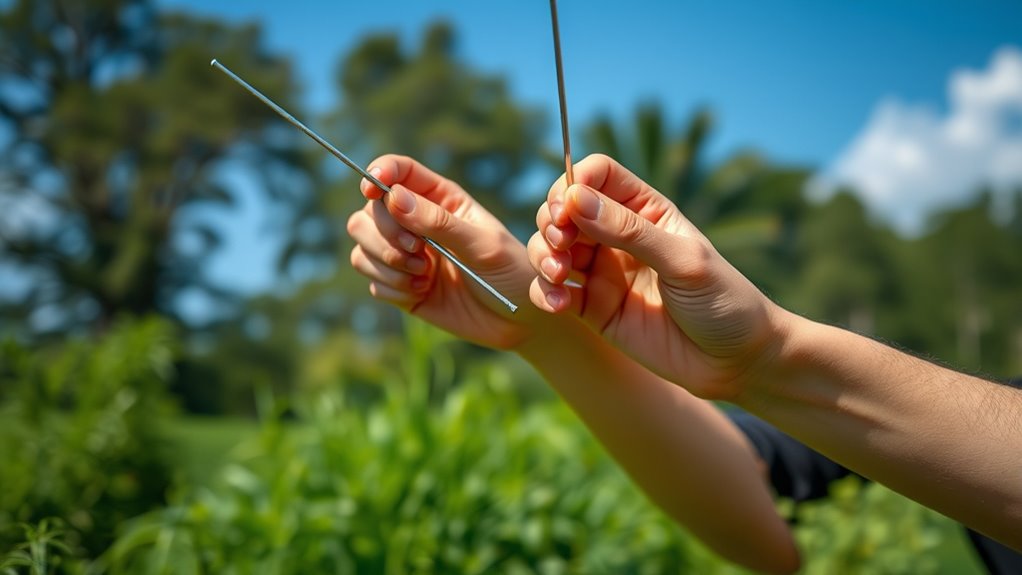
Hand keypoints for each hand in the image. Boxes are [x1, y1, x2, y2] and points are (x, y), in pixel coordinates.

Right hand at [347, 154, 552, 349]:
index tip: (372, 188)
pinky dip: (392, 288)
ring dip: (387, 262)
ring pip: (362, 246)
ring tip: (424, 276)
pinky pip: (372, 281)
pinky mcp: (400, 287)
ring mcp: (406, 256)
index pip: (398, 172)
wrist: (519, 320)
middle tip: (418, 251)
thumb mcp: (483, 244)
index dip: (379, 174)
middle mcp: (417, 223)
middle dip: (386, 232)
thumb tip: (393, 198)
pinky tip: (422, 293)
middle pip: (369, 212)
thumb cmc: (511, 273)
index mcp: (440, 199)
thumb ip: (439, 222)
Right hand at [527, 154, 785, 399]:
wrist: (736, 362)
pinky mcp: (593, 308)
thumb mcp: (682, 260)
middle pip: (563, 210)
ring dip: (543, 257)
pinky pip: (554, 292)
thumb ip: (629, 231)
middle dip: (551, 223)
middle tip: (561, 246)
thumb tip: (576, 200)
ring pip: (550, 249)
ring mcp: (603, 271)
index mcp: (644, 210)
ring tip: (559, 275)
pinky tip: (558, 304)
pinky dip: (544, 293)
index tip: (566, 210)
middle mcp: (618, 236)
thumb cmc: (723, 300)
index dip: (573, 184)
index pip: (596, 175)